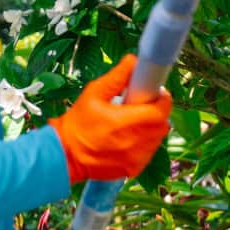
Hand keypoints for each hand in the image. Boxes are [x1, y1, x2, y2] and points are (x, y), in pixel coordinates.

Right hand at [49, 54, 171, 183]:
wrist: (67, 154)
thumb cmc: (79, 122)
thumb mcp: (94, 93)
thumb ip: (116, 77)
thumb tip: (133, 60)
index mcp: (124, 122)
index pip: (159, 111)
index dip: (162, 99)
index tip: (155, 91)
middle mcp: (134, 143)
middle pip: (162, 124)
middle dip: (157, 111)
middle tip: (142, 103)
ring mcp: (135, 159)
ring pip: (158, 138)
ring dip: (152, 127)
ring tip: (134, 120)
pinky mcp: (134, 169)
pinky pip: (150, 151)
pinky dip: (146, 142)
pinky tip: (130, 136)